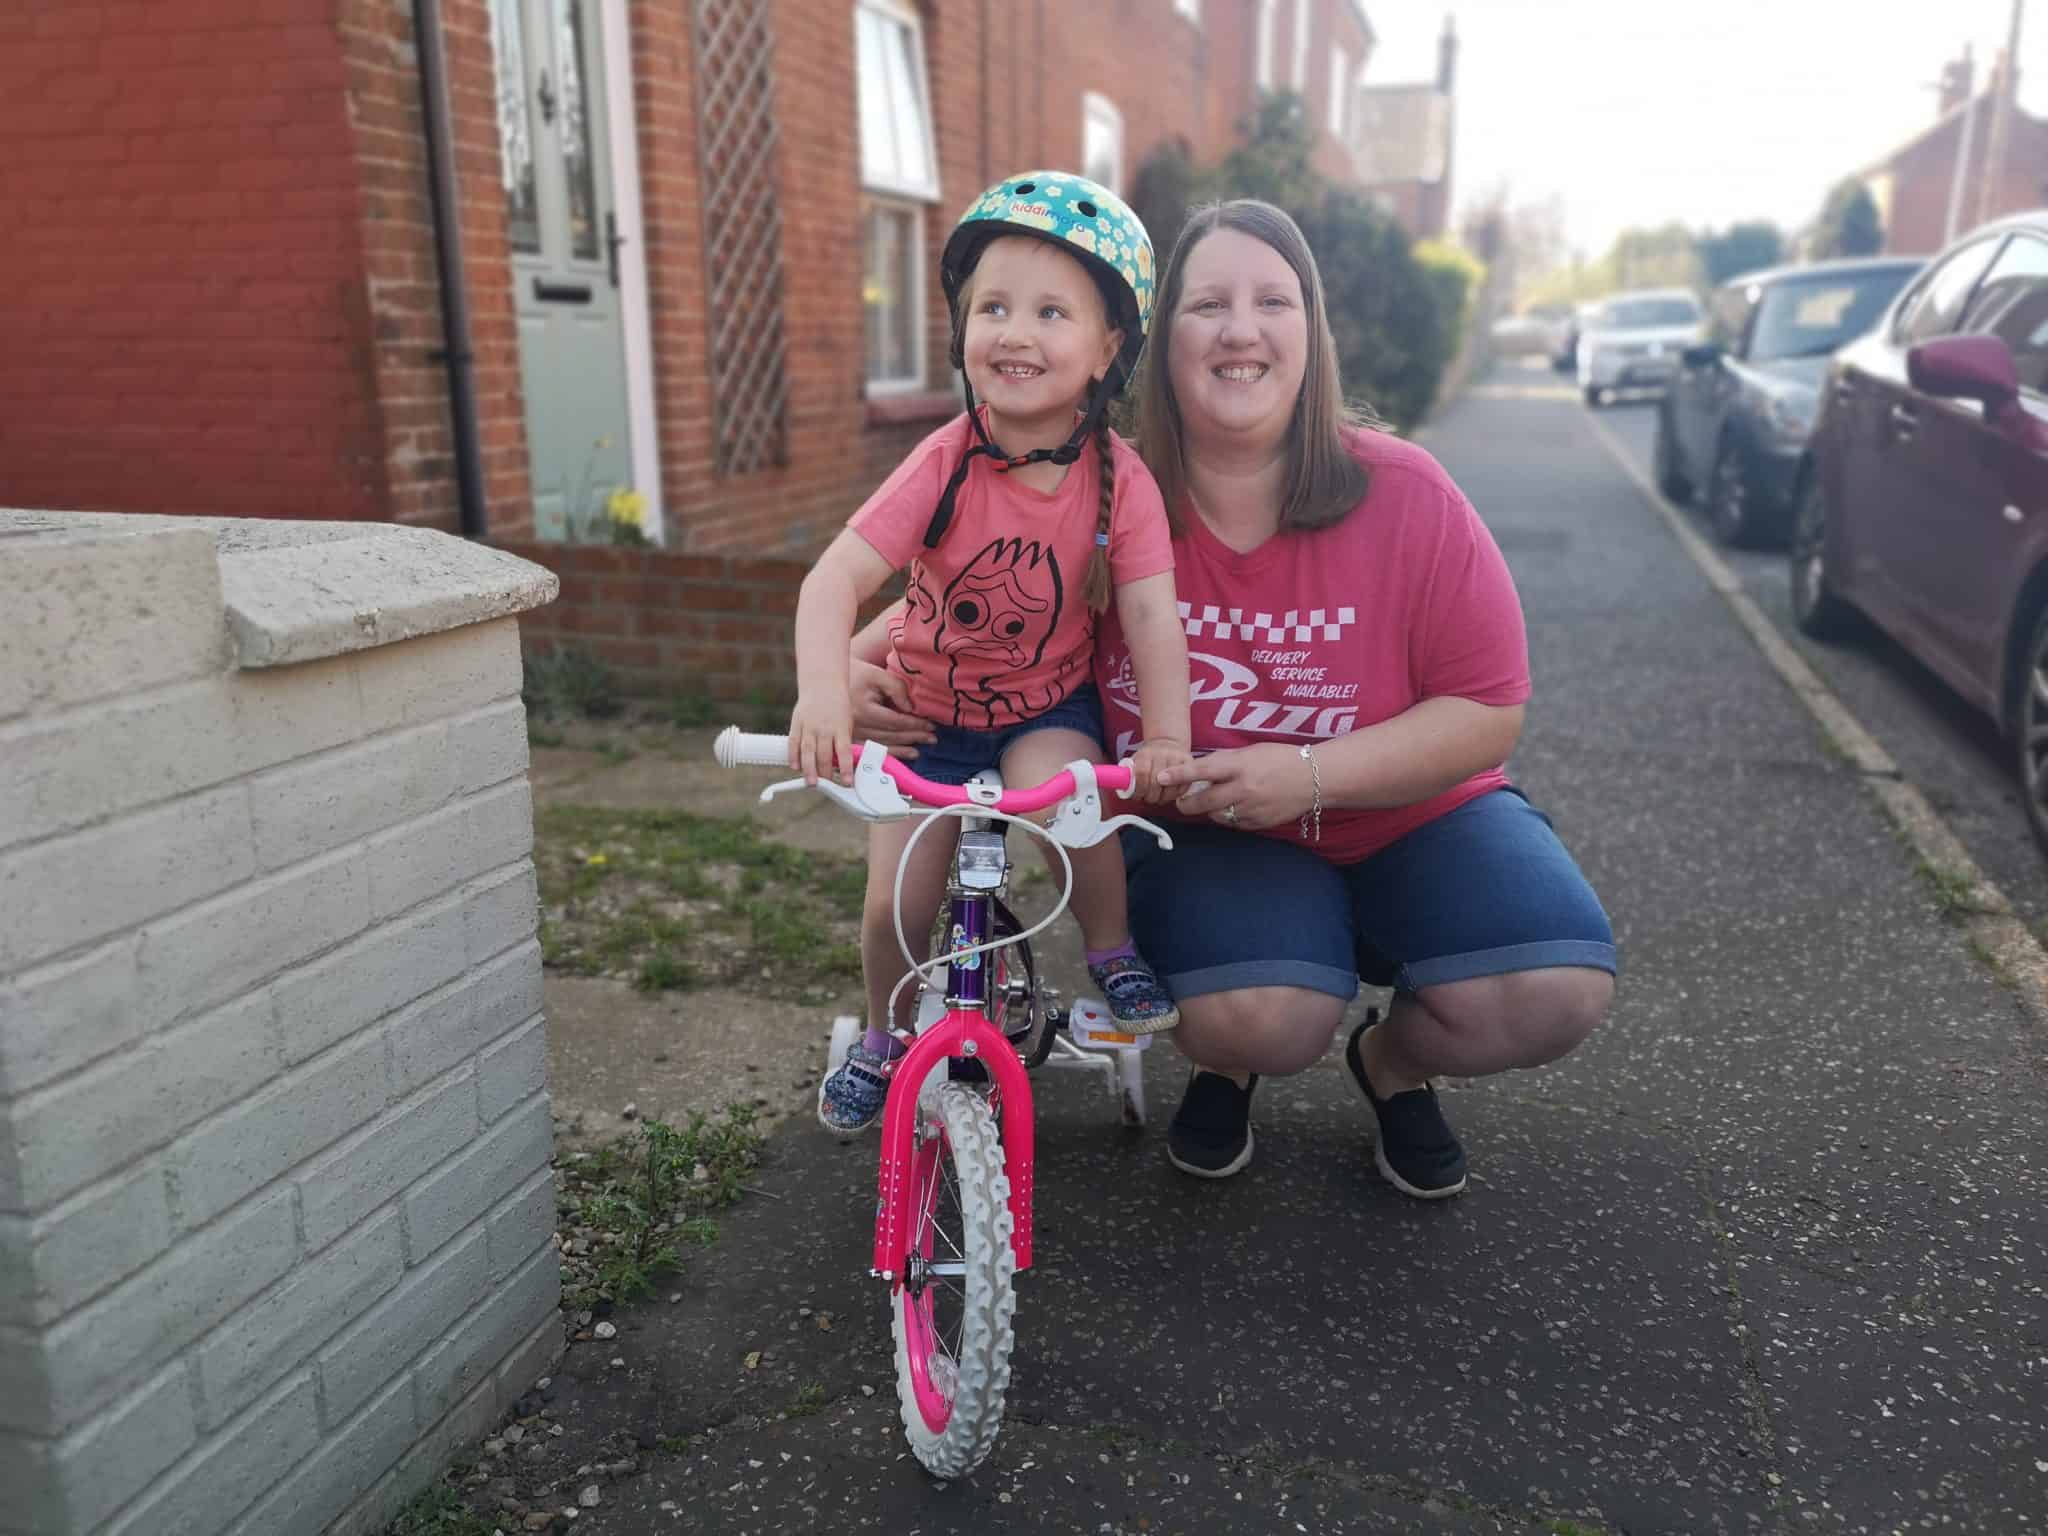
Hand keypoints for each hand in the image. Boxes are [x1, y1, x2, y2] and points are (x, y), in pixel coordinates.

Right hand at [788, 689, 853, 785]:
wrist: (822, 683)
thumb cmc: (837, 706)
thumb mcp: (846, 722)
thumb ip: (842, 742)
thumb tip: (842, 765)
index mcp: (841, 727)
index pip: (843, 752)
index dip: (845, 769)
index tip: (847, 782)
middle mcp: (824, 727)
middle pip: (824, 754)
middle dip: (825, 773)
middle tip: (827, 786)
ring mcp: (809, 725)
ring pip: (808, 751)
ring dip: (809, 769)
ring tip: (811, 783)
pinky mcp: (797, 723)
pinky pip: (793, 742)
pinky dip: (793, 755)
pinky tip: (795, 766)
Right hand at [848, 661, 934, 759]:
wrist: (830, 680)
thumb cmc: (857, 675)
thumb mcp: (878, 675)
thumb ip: (896, 688)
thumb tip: (910, 708)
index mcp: (863, 710)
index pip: (895, 721)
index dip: (915, 724)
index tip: (930, 725)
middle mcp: (856, 726)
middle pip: (891, 736)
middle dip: (913, 737)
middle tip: (931, 738)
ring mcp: (851, 735)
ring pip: (882, 746)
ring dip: (903, 749)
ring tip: (919, 749)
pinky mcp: (849, 740)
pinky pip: (872, 750)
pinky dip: (888, 753)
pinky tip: (901, 754)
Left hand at [1123, 737, 1192, 803]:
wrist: (1166, 744)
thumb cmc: (1148, 757)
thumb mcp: (1134, 761)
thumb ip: (1128, 775)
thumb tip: (1122, 788)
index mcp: (1146, 753)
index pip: (1141, 773)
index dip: (1139, 788)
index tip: (1138, 795)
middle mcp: (1163, 754)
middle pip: (1156, 782)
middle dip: (1151, 796)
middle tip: (1148, 799)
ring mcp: (1177, 758)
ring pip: (1171, 787)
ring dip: (1163, 798)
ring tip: (1159, 797)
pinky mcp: (1189, 763)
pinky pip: (1184, 786)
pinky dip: (1176, 794)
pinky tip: (1170, 793)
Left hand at [1156, 743, 1310, 830]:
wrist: (1314, 778)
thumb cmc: (1281, 759)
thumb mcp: (1251, 752)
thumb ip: (1226, 762)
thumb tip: (1199, 771)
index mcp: (1241, 766)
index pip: (1202, 771)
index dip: (1179, 775)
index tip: (1160, 777)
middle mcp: (1244, 789)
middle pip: (1203, 802)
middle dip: (1186, 804)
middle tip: (1181, 802)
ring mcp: (1251, 809)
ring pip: (1216, 815)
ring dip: (1209, 809)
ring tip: (1216, 800)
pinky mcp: (1259, 823)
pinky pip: (1234, 823)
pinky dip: (1229, 816)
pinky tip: (1236, 807)